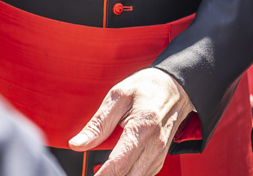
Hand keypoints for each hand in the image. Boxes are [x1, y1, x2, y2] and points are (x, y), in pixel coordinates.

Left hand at [70, 67, 193, 175]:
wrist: (175, 86)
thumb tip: (77, 144)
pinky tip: (118, 170)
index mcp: (142, 127)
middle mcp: (154, 145)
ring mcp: (160, 153)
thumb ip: (98, 124)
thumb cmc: (148, 87)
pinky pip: (144, 175)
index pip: (118, 164)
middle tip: (93, 172)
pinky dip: (129, 175)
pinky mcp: (160, 157)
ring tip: (103, 170)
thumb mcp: (118, 96)